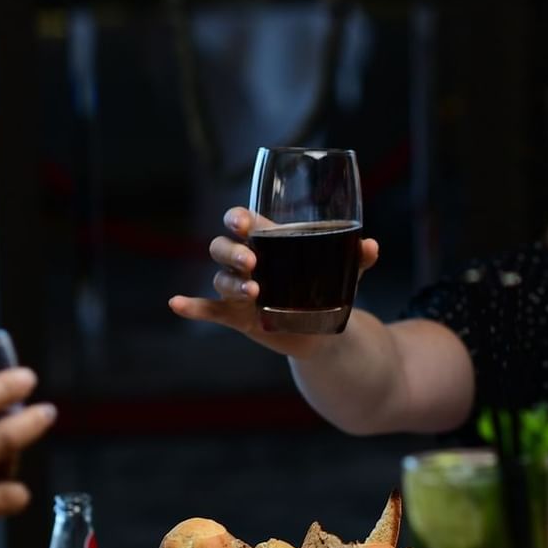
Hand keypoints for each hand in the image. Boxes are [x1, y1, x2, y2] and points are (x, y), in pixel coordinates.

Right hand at [167, 206, 378, 357]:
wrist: (326, 329)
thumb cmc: (329, 287)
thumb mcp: (345, 272)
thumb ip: (357, 258)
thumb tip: (370, 247)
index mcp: (268, 241)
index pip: (242, 221)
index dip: (238, 218)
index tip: (245, 223)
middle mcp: (247, 262)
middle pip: (223, 247)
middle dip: (233, 252)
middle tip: (254, 263)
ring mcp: (240, 290)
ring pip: (221, 279)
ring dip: (231, 283)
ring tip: (255, 292)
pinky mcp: (237, 316)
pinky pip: (209, 310)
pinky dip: (192, 307)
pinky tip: (177, 303)